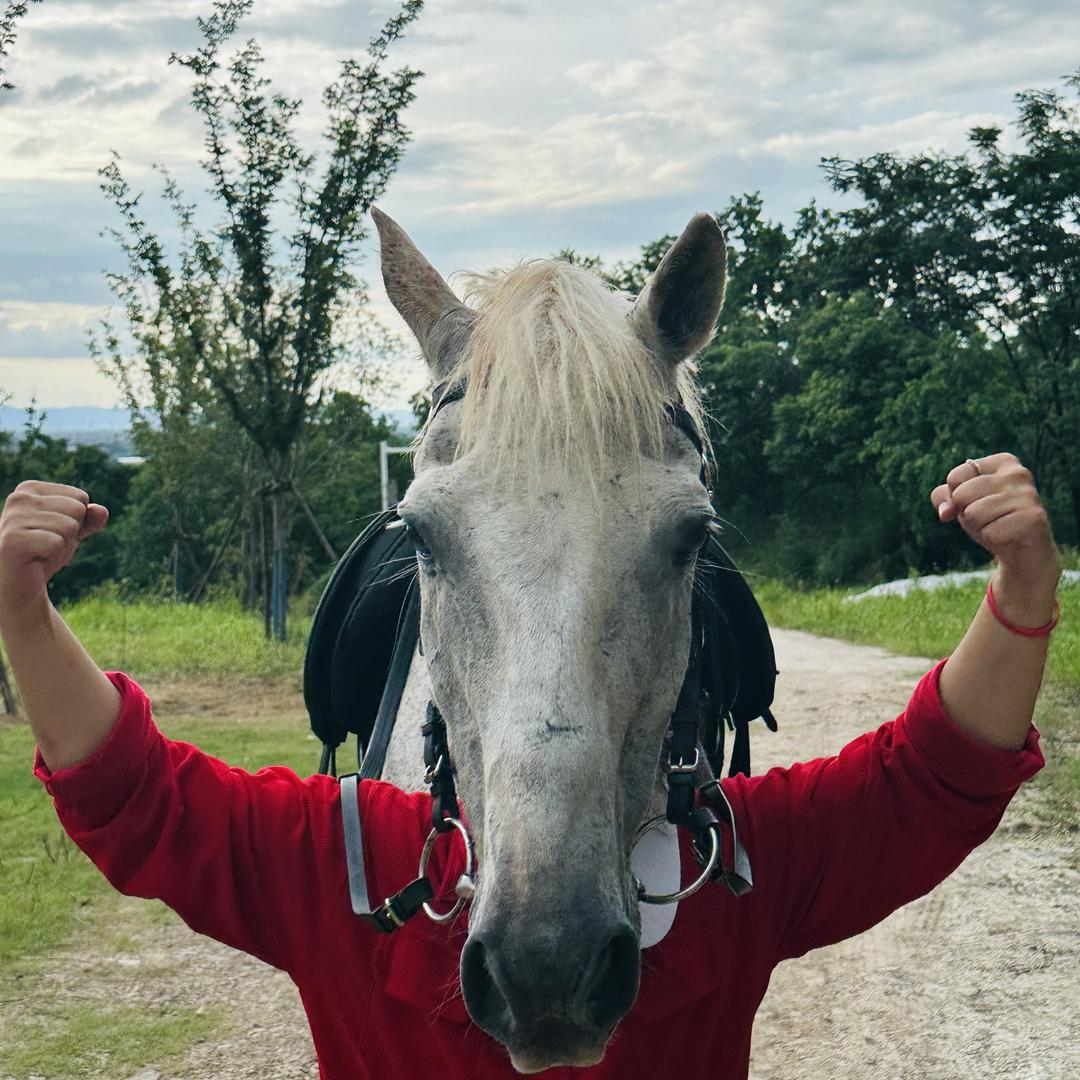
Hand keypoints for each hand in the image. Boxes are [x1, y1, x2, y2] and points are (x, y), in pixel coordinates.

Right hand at [0, 480, 108, 624]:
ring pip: (69, 527)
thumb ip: (88, 519)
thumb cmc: (44, 555)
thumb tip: (102, 511)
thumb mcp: (72, 533)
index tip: (53, 533)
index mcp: (30, 489)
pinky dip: (55, 558)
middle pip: (77, 509)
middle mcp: (18, 498)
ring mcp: (13, 518)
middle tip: (48, 547)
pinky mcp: (14, 540)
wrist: (19, 586)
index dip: (76, 521)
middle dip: (72, 535)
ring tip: (42, 555)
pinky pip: (58, 544)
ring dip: (63, 548)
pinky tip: (37, 563)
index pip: (80, 497)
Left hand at [931, 454, 1059, 617]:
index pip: (956, 476)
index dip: (956, 497)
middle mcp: (1018, 474)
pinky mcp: (1032, 518)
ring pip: (973, 514)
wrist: (1022, 551)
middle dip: (967, 513)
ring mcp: (1028, 495)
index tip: (977, 502)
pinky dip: (992, 539)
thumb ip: (944, 497)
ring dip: (980, 527)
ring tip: (999, 526)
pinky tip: (1009, 536)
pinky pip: (989, 532)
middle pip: (961, 494)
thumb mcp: (962, 503)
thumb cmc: (991, 519)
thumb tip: (945, 512)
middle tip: (990, 518)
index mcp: (1003, 462)